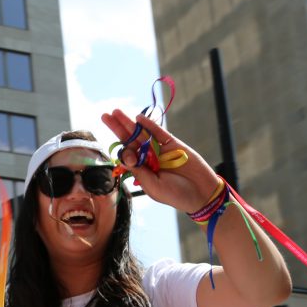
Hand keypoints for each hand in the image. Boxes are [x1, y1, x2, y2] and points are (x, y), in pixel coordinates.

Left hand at [100, 110, 223, 214]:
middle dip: (117, 128)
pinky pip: (159, 132)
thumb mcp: (154, 187)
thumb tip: (124, 158)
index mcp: (141, 170)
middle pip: (130, 140)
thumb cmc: (176, 194)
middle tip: (105, 115)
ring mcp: (160, 149)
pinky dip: (150, 125)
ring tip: (116, 112)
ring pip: (141, 133)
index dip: (125, 152)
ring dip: (129, 122)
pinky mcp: (173, 144)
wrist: (201, 192)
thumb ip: (140, 172)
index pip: (127, 155)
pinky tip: (139, 118)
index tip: (130, 157)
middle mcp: (148, 158)